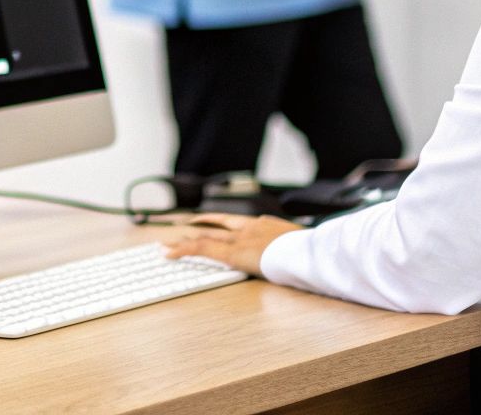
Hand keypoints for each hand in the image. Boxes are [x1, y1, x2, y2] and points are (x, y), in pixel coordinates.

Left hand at [165, 213, 303, 276]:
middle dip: (201, 226)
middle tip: (187, 225)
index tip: (215, 223)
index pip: (238, 223)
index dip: (223, 223)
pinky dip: (183, 250)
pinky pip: (201, 249)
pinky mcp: (232, 253)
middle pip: (218, 226)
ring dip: (185, 242)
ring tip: (167, 244)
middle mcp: (249, 227)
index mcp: (266, 225)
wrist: (310, 252)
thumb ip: (297, 250)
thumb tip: (305, 258)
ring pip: (205, 237)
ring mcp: (240, 239)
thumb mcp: (305, 249)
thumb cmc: (314, 253)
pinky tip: (168, 253)